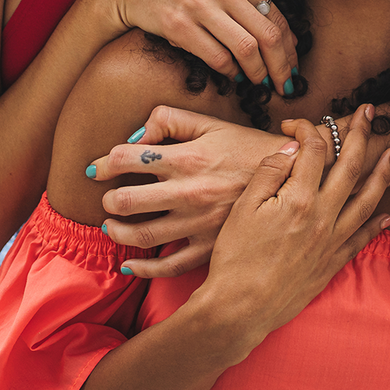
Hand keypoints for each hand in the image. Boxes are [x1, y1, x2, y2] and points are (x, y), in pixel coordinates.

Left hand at [88, 107, 295, 277]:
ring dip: (118, 232)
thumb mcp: (211, 123)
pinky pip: (169, 266)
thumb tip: (136, 136)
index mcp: (188, 157)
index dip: (105, 162)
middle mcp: (189, 191)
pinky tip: (130, 264)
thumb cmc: (247, 147)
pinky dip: (143, 269)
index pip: (128, 159)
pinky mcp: (209, 247)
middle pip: (128, 201)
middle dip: (109, 200)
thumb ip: (169, 120)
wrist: (291, 176)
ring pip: (143, 235)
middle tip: (107, 199)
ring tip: (112, 226)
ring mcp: (199, 223)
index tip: (98, 168)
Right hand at [93, 0, 297, 85]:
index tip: (293, 65)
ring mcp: (199, 5)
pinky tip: (233, 75)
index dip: (290, 47)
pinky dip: (230, 71)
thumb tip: (283, 37)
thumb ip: (248, 0)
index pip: (276, 16)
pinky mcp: (178, 25)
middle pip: (267, 36)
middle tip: (285, 84)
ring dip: (257, 73)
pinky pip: (216, 58)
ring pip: (245, 49)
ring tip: (259, 82)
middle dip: (281, 66)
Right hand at [205, 107, 389, 341]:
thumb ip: (269, 172)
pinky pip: (361, 240)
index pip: (313, 150)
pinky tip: (387, 214)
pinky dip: (376, 225)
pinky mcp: (331, 263)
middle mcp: (322, 217)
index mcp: (298, 198)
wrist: (239, 310)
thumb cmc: (235, 258)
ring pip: (366, 201)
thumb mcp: (242, 207)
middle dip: (361, 135)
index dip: (306, 129)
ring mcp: (331, 241)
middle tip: (370, 112)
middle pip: (349, 167)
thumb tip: (292, 148)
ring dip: (382, 175)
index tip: (294, 124)